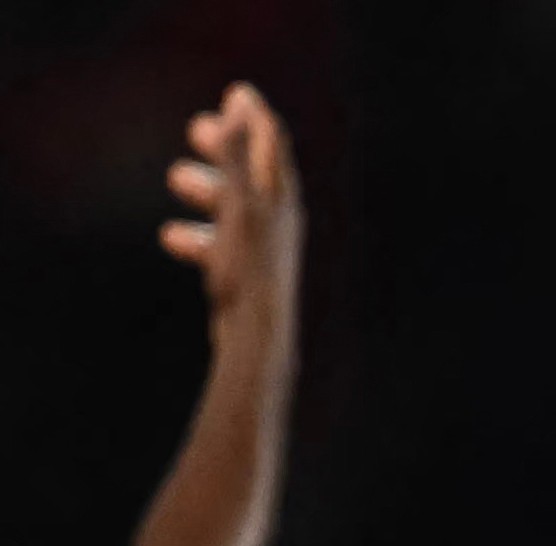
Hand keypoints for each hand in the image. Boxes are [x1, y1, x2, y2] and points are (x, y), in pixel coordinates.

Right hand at [162, 83, 299, 349]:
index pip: (272, 146)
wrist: (256, 339)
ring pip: (232, 207)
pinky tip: (172, 237)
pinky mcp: (246, 278)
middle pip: (254, 173)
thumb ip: (239, 153)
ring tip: (176, 178)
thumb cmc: (248, 266)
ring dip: (207, 189)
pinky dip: (198, 234)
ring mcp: (263, 251)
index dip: (255, 118)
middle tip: (198, 128)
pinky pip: (221, 244)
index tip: (239, 93)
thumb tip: (241, 101)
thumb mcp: (239, 202)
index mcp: (282, 201)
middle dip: (228, 149)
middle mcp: (279, 223)